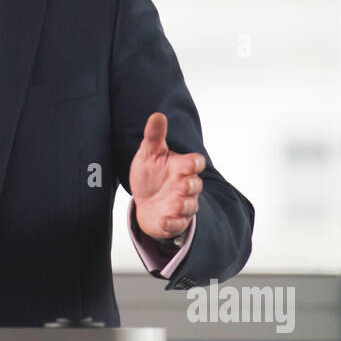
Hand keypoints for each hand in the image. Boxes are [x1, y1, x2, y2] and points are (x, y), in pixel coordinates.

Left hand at [129, 112, 204, 241]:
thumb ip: (154, 136)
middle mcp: (185, 186)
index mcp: (181, 167)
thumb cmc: (151, 174)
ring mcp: (181, 205)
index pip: (196, 163)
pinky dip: (173, 223)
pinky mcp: (173, 221)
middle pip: (196, 186)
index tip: (190, 163)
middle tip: (182, 184)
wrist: (143, 201)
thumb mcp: (149, 154)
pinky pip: (178, 224)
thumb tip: (157, 115)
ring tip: (174, 204)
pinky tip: (165, 220)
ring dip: (184, 206)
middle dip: (191, 186)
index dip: (195, 163)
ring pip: (190, 207)